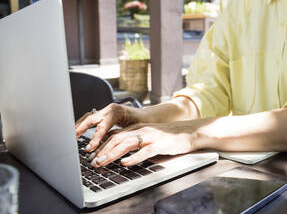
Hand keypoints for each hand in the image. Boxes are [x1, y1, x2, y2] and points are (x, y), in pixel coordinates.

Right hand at [75, 103, 142, 151]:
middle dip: (81, 129)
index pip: (102, 126)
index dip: (95, 138)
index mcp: (117, 112)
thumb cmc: (143, 124)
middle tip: (73, 140)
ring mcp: (106, 110)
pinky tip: (78, 133)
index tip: (90, 148)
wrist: (148, 117)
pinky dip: (84, 125)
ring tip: (71, 137)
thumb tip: (112, 150)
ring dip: (79, 127)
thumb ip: (122, 138)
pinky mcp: (105, 114)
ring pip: (89, 117)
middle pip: (91, 118)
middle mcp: (110, 109)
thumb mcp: (134, 131)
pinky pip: (91, 118)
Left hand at [89, 120, 203, 167]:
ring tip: (102, 162)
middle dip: (102, 151)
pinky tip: (126, 163)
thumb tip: (119, 150)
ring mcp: (151, 136)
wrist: (190, 131)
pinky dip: (134, 158)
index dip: (101, 145)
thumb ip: (135, 140)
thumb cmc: (169, 136)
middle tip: (93, 162)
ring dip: (112, 154)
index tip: (91, 156)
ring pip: (127, 144)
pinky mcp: (160, 144)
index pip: (115, 135)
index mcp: (138, 127)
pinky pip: (145, 151)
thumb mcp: (149, 135)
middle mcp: (142, 130)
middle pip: (117, 139)